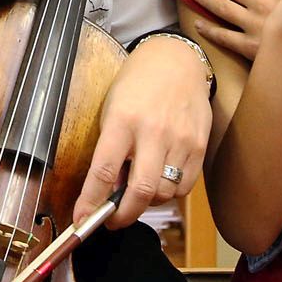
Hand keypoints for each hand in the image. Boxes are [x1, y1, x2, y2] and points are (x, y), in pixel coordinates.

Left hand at [74, 35, 210, 227]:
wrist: (175, 61)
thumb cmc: (136, 85)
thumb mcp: (112, 108)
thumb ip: (110, 148)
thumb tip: (108, 191)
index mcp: (122, 119)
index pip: (103, 170)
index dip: (91, 201)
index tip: (81, 219)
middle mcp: (153, 131)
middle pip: (141, 190)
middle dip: (123, 215)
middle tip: (112, 220)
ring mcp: (180, 139)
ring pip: (164, 193)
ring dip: (147, 202)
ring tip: (136, 190)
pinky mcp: (199, 146)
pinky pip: (184, 187)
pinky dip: (169, 192)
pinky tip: (159, 179)